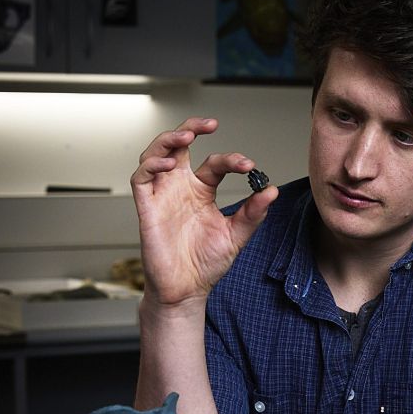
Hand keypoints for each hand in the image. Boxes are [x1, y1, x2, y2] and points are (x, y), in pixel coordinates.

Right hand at [130, 117, 277, 308]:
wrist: (186, 289)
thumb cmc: (206, 263)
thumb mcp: (236, 236)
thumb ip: (252, 213)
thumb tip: (271, 190)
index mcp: (201, 191)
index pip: (214, 163)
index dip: (231, 160)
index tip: (248, 166)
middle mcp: (179, 187)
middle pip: (179, 145)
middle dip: (191, 127)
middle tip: (210, 124)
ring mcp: (162, 195)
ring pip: (156, 154)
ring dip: (168, 140)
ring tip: (187, 135)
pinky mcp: (146, 207)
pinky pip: (141, 178)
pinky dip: (152, 164)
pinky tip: (169, 162)